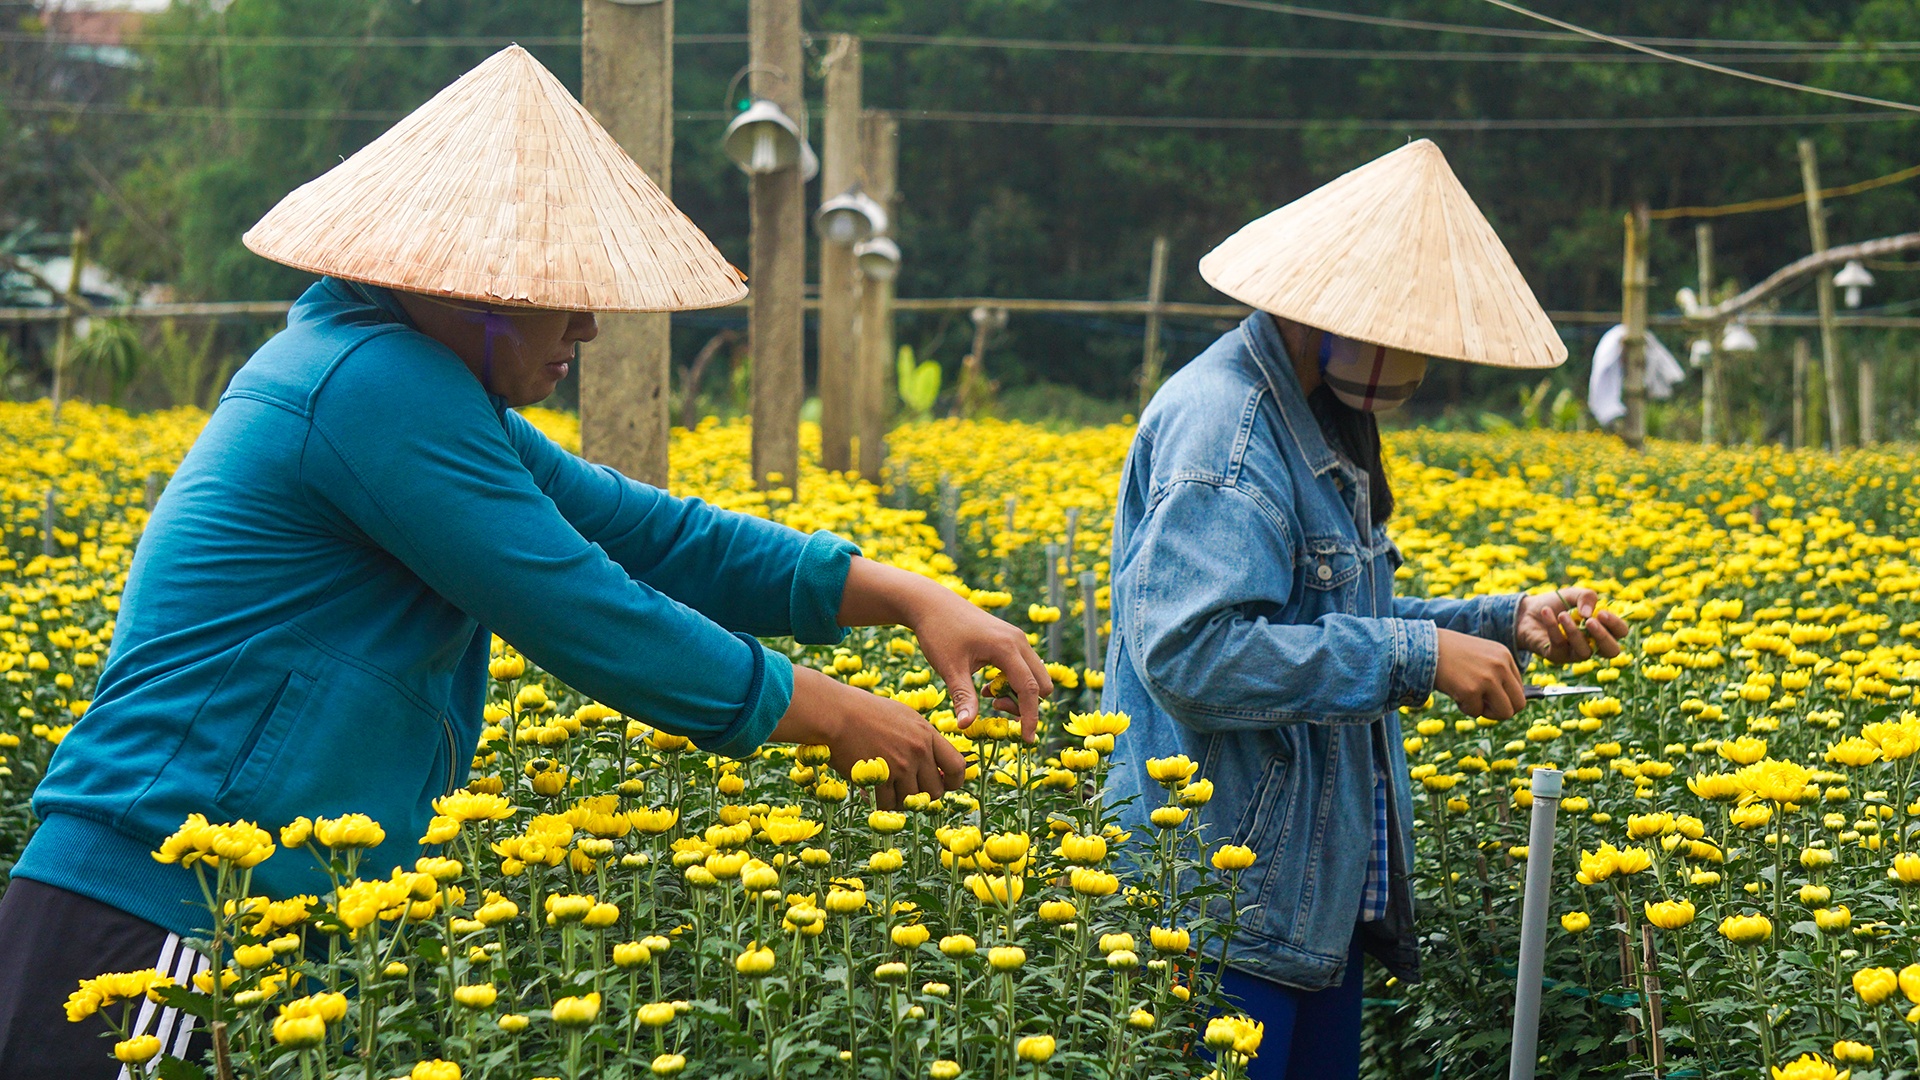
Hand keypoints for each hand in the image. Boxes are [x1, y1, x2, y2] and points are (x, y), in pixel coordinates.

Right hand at [771, 667, 967, 808]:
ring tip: (885, 788)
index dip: (954, 781)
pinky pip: (888, 804)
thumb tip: (935, 764)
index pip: (957, 766)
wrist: (837, 713)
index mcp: (927, 734)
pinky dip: (880, 802)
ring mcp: (901, 766)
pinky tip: (871, 792)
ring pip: (912, 801)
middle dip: (922, 795)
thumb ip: (921, 738)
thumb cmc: (865, 712)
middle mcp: (919, 751)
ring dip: (899, 800)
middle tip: (905, 789)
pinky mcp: (882, 778)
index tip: (943, 784)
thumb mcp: (903, 717)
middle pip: (936, 791)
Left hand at [835, 558, 1053, 740]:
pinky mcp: (1010, 638)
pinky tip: (986, 685)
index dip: (1030, 717)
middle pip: (1042, 683)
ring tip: (986, 696)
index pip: (1030, 689)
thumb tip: (967, 727)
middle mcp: (1018, 641)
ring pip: (1035, 675)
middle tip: (994, 707)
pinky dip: (1013, 682)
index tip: (1027, 740)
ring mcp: (1016, 638)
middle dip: (1025, 704)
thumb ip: (963, 698)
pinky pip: (1025, 667)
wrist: (931, 603)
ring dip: (1019, 693)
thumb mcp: (949, 669)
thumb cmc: (938, 634)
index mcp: (1007, 648)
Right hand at [1434, 628, 1525, 719]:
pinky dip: (1465, 708)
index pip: (1519, 689)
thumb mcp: (1480, 657)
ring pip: (1504, 713)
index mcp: (1505, 656)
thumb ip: (1496, 674)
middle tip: (1483, 706)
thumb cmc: (1449, 653)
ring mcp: (1487, 678)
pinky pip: (1476, 713)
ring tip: (1469, 700)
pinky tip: (1455, 693)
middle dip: (1501, 711)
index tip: (1487, 696)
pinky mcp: (1471, 690)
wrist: (1423, 646)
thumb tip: (1508, 706)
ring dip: (1486, 712)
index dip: (1504, 698)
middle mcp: (1500, 666)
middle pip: (1518, 704)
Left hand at [1516, 587, 1628, 664]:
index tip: (1601, 612)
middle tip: (1590, 621)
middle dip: (1603, 636)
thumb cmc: (1556, 604)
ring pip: (1584, 652)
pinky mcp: (1557, 656)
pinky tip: (1546, 612)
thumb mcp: (1573, 594)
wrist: (1527, 612)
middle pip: (1611, 651)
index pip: (1620, 632)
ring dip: (1574, 632)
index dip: (1615, 625)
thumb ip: (1586, 597)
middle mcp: (1593, 644)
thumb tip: (1589, 614)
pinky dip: (1553, 627)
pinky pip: (1559, 645)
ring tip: (1562, 614)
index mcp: (1602, 628)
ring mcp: (1575, 653)